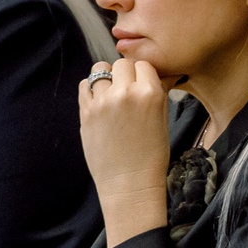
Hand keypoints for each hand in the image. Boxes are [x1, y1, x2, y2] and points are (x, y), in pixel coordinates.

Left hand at [78, 56, 172, 246]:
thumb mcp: (163, 120)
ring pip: (100, 70)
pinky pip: (84, 86)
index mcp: (150, 94)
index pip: (143, 65)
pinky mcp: (86, 113)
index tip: (142, 86)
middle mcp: (125, 93)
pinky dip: (90, 89)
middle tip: (126, 91)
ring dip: (106, 78)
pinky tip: (98, 102)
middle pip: (122, 64)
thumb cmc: (151, 155)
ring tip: (110, 94)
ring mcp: (103, 102)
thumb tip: (154, 74)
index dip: (143, 75)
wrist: (129, 184)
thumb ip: (156, 93)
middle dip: (125, 74)